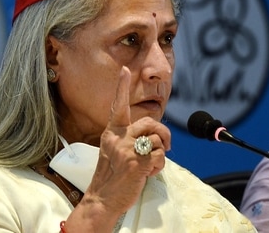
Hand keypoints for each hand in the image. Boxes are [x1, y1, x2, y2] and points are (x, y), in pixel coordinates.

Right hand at [66, 66, 170, 231]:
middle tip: (166, 146)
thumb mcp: (114, 152)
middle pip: (151, 122)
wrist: (102, 199)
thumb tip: (153, 135)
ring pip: (158, 139)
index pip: (118, 107)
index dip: (121, 87)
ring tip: (150, 165)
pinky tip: (148, 173)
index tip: (123, 70)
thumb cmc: (111, 177)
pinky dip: (159, 166)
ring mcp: (126, 149)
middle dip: (164, 133)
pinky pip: (160, 155)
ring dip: (161, 154)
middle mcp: (118, 138)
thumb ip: (130, 140)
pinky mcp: (136, 162)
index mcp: (111, 133)